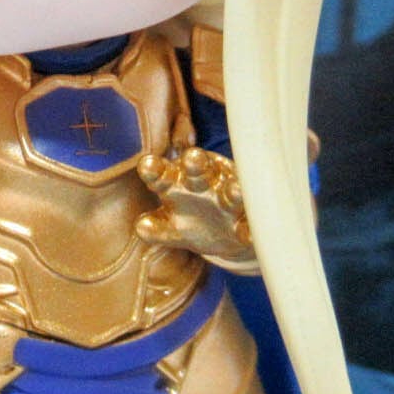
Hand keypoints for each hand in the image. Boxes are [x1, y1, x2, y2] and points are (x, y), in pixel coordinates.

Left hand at [136, 147, 255, 269]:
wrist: (225, 235)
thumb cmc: (189, 221)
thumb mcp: (170, 229)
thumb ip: (155, 229)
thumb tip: (141, 227)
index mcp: (175, 182)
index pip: (162, 174)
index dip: (155, 169)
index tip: (147, 166)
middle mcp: (202, 181)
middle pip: (197, 170)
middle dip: (195, 164)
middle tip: (193, 158)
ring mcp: (228, 194)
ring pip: (230, 189)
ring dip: (233, 190)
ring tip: (234, 191)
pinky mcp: (249, 213)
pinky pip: (253, 217)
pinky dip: (252, 225)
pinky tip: (251, 233)